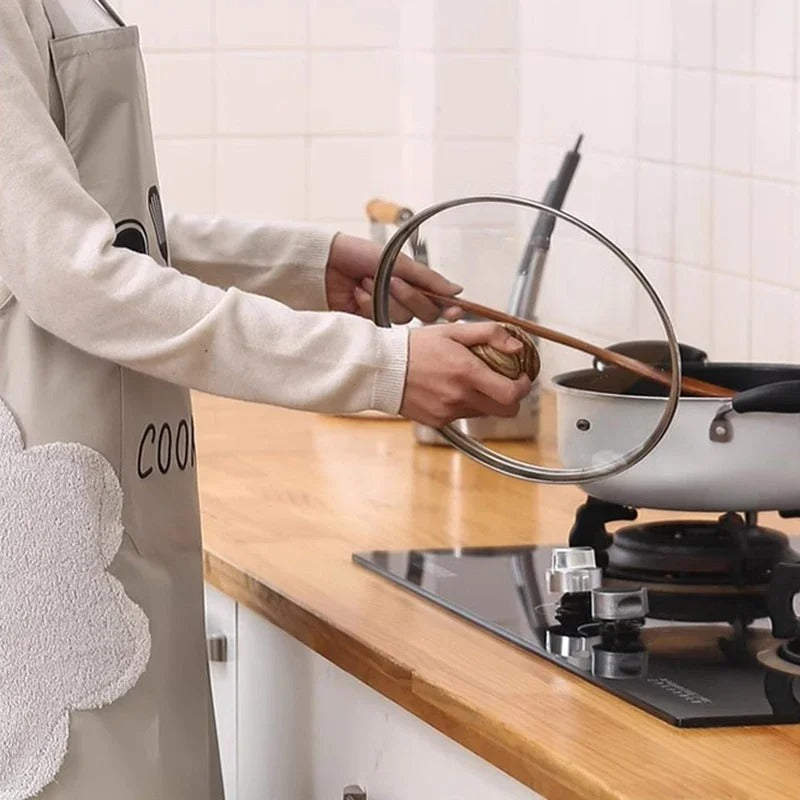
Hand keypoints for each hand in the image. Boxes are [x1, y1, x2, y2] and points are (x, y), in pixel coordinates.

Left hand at [325, 233, 462, 322]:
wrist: (325, 262)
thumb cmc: (359, 254)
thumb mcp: (399, 261)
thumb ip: (428, 279)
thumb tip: (457, 290)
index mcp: (414, 283)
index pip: (440, 303)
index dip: (449, 309)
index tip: (454, 311)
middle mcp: (404, 300)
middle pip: (425, 313)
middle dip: (408, 296)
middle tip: (391, 280)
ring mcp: (387, 312)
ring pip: (402, 318)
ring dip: (383, 297)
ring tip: (366, 282)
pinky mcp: (369, 323)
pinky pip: (380, 321)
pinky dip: (368, 304)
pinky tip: (357, 293)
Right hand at [401, 323, 532, 427]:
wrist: (381, 368)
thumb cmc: (415, 347)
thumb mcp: (453, 330)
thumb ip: (490, 334)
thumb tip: (517, 346)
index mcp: (467, 373)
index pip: (512, 394)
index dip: (523, 387)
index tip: (521, 378)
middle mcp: (459, 396)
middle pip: (505, 411)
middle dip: (510, 398)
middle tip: (504, 382)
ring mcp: (448, 412)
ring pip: (484, 413)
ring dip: (486, 400)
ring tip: (470, 382)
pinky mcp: (438, 421)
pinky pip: (462, 417)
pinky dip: (463, 405)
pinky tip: (449, 390)